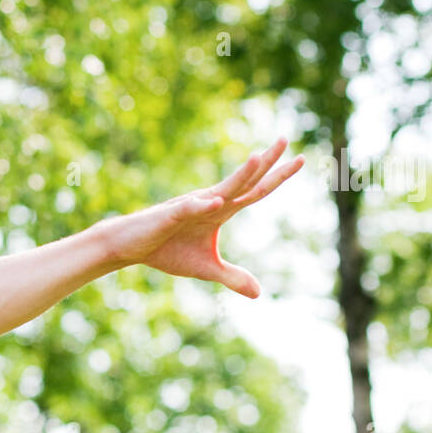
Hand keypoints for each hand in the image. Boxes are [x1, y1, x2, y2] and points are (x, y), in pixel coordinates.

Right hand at [112, 138, 304, 297]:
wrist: (130, 245)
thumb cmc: (166, 250)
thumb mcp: (205, 268)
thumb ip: (232, 277)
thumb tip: (259, 294)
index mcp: (222, 210)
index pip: (256, 190)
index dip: (278, 176)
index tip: (301, 159)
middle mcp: (211, 202)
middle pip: (245, 180)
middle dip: (267, 161)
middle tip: (286, 139)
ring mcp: (192, 206)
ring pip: (221, 188)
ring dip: (240, 175)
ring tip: (258, 158)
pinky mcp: (171, 215)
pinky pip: (190, 208)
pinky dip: (203, 205)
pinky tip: (218, 202)